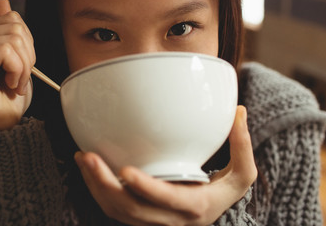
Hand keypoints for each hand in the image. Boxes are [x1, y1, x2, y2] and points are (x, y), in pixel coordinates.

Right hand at [0, 0, 35, 131]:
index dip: (27, 41)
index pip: (11, 18)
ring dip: (24, 65)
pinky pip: (5, 52)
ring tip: (16, 83)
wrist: (3, 126)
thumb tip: (1, 0)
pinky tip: (11, 85)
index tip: (22, 66)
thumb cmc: (9, 96)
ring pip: (13, 39)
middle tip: (20, 78)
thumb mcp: (17, 57)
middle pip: (14, 26)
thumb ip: (8, 30)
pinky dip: (18, 70)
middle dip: (28, 54)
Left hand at [74, 106, 256, 225]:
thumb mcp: (242, 173)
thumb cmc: (224, 191)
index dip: (146, 188)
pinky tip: (87, 166)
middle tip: (89, 157)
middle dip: (105, 186)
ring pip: (117, 212)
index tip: (126, 171)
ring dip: (95, 186)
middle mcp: (169, 220)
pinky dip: (97, 189)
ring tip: (82, 158)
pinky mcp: (137, 217)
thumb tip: (240, 110)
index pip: (167, 201)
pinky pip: (113, 208)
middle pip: (131, 210)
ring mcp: (150, 221)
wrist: (210, 216)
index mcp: (194, 207)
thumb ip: (241, 143)